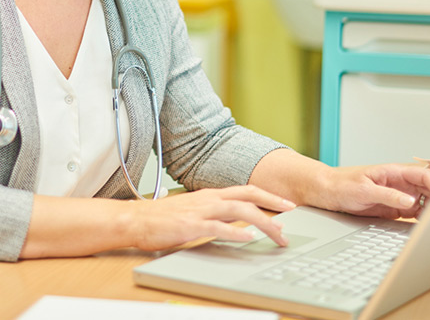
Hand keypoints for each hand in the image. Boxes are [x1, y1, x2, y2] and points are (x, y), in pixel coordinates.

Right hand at [128, 185, 296, 251]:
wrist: (136, 220)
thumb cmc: (163, 218)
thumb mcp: (195, 211)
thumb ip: (216, 214)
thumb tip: (239, 223)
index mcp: (211, 194)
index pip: (246, 190)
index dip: (268, 195)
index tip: (286, 204)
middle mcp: (209, 199)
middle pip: (249, 195)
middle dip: (273, 203)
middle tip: (292, 212)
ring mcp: (201, 211)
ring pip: (240, 210)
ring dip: (263, 222)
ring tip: (278, 233)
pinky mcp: (192, 225)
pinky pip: (219, 228)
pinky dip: (237, 233)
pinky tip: (249, 238)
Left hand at [313, 164, 429, 219]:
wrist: (327, 193)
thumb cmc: (342, 184)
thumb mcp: (364, 190)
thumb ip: (388, 195)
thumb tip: (410, 201)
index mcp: (393, 172)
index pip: (423, 175)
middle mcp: (400, 183)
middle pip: (428, 189)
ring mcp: (399, 196)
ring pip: (424, 202)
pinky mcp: (395, 209)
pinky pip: (414, 214)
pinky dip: (421, 219)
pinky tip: (423, 226)